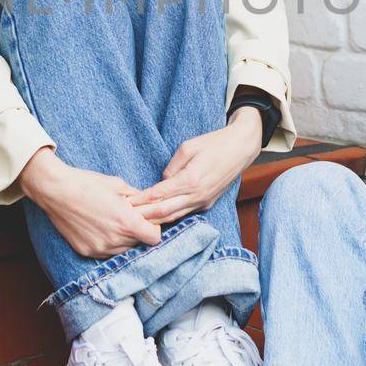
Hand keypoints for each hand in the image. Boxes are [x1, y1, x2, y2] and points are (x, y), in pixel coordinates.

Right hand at [19, 147, 161, 258]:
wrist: (56, 191)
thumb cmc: (87, 183)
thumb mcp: (118, 185)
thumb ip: (138, 198)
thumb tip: (150, 204)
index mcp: (126, 222)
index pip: (155, 238)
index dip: (154, 229)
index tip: (147, 221)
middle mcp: (114, 239)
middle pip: (140, 244)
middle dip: (138, 233)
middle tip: (129, 218)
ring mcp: (100, 248)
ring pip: (124, 251)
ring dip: (124, 240)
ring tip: (113, 223)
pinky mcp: (87, 251)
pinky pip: (107, 253)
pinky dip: (109, 244)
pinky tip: (101, 228)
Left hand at [128, 108, 263, 223]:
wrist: (241, 148)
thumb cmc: (214, 143)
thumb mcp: (188, 147)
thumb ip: (172, 168)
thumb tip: (162, 182)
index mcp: (191, 180)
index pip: (159, 195)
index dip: (141, 201)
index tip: (125, 203)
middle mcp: (197, 196)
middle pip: (164, 212)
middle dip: (143, 216)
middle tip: (125, 218)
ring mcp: (203, 202)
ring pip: (174, 217)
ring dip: (155, 220)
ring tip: (136, 221)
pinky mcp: (207, 204)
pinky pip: (184, 214)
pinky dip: (168, 217)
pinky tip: (156, 217)